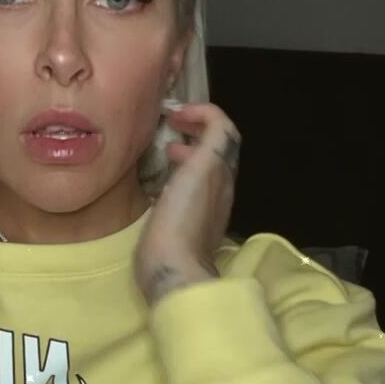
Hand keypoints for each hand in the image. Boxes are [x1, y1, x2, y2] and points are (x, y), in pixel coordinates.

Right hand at [134, 101, 239, 305]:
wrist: (174, 269)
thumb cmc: (183, 217)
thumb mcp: (203, 167)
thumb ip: (213, 139)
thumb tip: (210, 121)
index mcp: (223, 173)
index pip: (224, 131)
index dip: (203, 114)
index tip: (174, 115)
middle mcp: (221, 190)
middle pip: (215, 151)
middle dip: (194, 134)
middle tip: (168, 130)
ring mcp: (207, 211)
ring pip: (202, 172)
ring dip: (186, 156)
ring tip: (163, 155)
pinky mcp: (189, 227)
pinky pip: (189, 192)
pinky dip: (178, 178)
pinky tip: (160, 186)